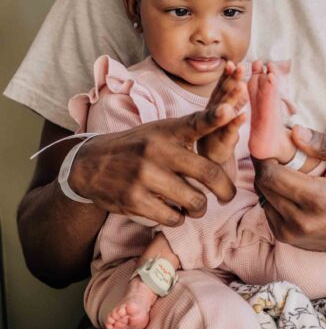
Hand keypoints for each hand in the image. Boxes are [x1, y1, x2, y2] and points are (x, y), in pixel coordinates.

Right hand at [70, 96, 245, 226]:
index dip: (216, 117)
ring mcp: (145, 176)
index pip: (196, 122)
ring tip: (194, 205)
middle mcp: (157, 150)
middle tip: (228, 197)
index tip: (232, 110)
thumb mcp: (160, 131)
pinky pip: (174, 218)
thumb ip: (191, 132)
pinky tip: (172, 211)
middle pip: (208, 174)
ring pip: (195, 202)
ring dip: (199, 208)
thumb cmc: (138, 147)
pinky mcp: (134, 199)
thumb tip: (231, 126)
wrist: (90, 164)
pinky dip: (178, 218)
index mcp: (167, 131)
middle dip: (226, 191)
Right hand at [197, 61, 248, 162]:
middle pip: (222, 95)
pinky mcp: (222, 143)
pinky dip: (235, 123)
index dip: (226, 76)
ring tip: (242, 85)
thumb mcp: (224, 117)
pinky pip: (229, 131)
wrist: (206, 165)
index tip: (232, 62)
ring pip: (224, 111)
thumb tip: (242, 82)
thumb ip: (233, 101)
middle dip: (231, 80)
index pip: (220, 89)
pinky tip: (243, 114)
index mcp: (214, 108)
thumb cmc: (215, 138)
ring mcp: (215, 129)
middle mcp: (212, 116)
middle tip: (240, 66)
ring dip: (233, 97)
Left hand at [254, 125, 325, 260]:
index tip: (272, 142)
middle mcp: (301, 221)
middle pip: (263, 184)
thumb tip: (294, 131)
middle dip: (267, 165)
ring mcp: (292, 234)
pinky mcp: (287, 239)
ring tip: (290, 172)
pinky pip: (268, 210)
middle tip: (279, 153)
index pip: (272, 173)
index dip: (266, 154)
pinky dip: (275, 196)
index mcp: (319, 200)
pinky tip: (293, 190)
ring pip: (263, 197)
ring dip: (270, 180)